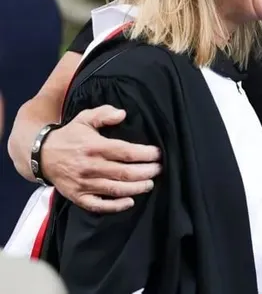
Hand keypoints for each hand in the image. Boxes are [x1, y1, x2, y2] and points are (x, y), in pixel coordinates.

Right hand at [40, 105, 161, 212]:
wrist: (42, 155)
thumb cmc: (69, 136)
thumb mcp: (84, 118)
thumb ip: (104, 114)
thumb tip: (122, 114)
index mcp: (95, 147)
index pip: (126, 152)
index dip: (146, 154)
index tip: (158, 153)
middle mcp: (90, 166)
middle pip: (125, 172)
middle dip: (147, 172)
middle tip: (159, 169)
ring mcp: (84, 183)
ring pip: (116, 189)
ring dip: (137, 188)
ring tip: (150, 183)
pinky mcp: (78, 196)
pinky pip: (99, 205)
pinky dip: (115, 206)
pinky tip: (130, 202)